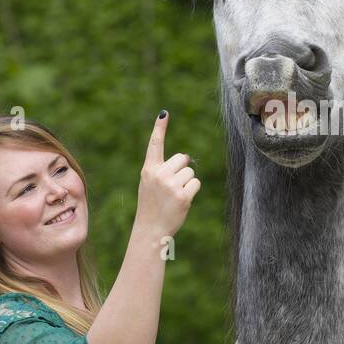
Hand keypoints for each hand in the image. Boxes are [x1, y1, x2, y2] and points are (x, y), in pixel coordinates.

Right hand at [134, 110, 200, 238]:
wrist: (150, 229)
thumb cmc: (152, 205)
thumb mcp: (150, 184)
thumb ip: (162, 170)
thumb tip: (187, 158)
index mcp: (148, 170)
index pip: (155, 145)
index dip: (160, 128)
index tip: (164, 113)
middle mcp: (158, 174)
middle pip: (183, 158)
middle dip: (182, 169)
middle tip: (172, 185)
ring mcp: (170, 185)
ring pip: (190, 172)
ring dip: (187, 183)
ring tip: (174, 196)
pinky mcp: (182, 196)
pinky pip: (196, 183)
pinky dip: (192, 191)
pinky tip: (181, 201)